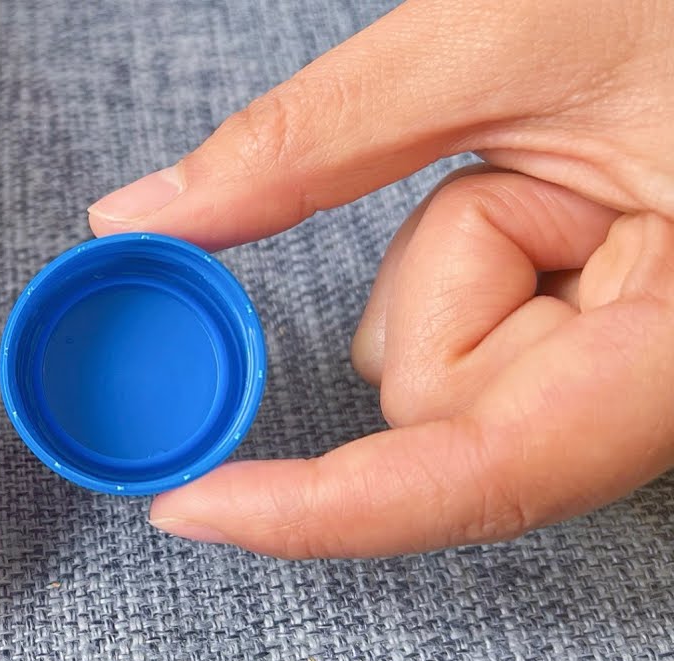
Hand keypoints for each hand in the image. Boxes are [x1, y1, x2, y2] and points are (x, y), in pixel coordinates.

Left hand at [89, 0, 673, 556]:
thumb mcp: (510, 37)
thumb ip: (317, 139)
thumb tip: (145, 215)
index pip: (479, 476)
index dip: (320, 509)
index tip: (188, 507)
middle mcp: (673, 389)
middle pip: (444, 406)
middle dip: (437, 280)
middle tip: (539, 174)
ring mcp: (640, 379)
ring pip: (450, 374)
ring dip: (463, 261)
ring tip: (576, 176)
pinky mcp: (612, 353)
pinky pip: (486, 344)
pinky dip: (483, 265)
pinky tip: (571, 203)